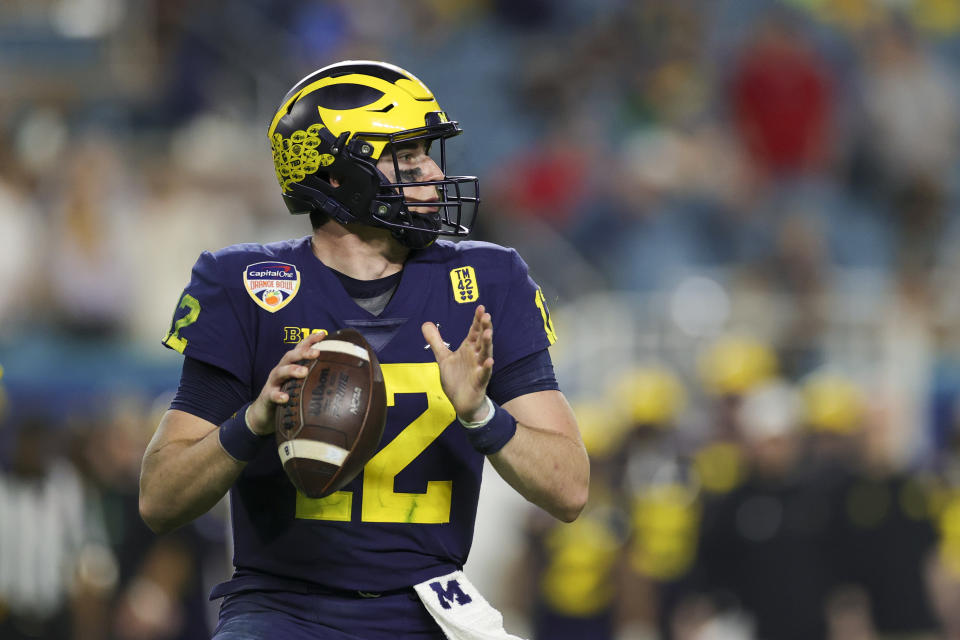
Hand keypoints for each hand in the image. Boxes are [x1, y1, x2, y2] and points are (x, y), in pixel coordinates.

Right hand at [246, 331, 327, 434]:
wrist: (264, 412)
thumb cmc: (287, 394)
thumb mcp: (299, 383)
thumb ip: (313, 376)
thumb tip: (338, 375)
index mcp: (290, 365)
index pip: (299, 349)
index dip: (309, 340)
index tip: (323, 334)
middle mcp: (281, 370)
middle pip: (290, 356)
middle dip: (303, 353)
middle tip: (317, 353)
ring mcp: (273, 383)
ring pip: (280, 372)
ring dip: (292, 370)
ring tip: (304, 372)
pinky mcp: (267, 397)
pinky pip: (272, 395)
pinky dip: (278, 396)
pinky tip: (285, 398)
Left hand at [422, 305, 493, 421]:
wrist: (462, 402)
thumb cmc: (456, 379)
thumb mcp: (443, 358)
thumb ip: (436, 341)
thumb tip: (425, 323)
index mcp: (468, 349)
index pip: (474, 332)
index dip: (477, 320)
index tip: (480, 308)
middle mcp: (475, 356)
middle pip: (481, 340)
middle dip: (484, 328)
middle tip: (486, 315)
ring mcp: (479, 368)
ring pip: (485, 354)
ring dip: (487, 343)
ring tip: (488, 332)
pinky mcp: (479, 382)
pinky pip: (484, 374)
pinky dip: (487, 367)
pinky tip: (489, 361)